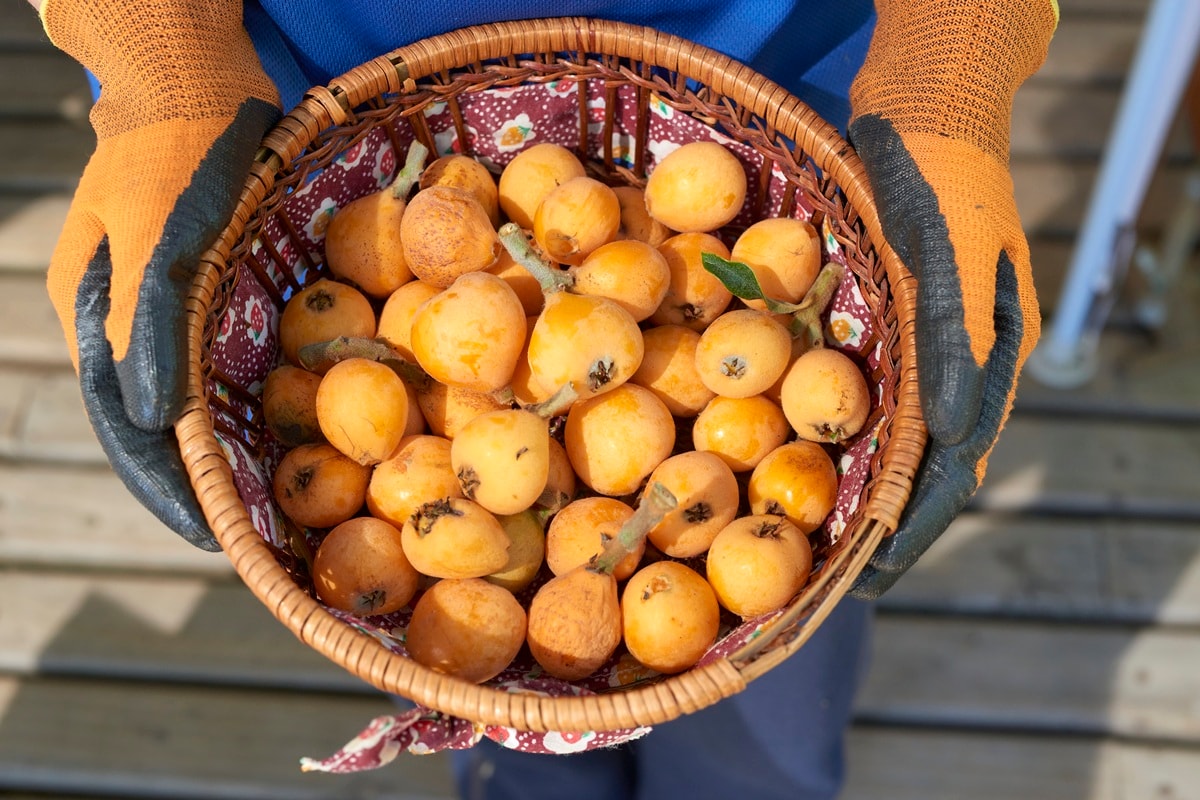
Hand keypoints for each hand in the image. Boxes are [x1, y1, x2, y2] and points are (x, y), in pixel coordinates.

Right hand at [42, 0, 279, 547]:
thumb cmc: (178, 150)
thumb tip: (145, 419)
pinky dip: (248, 399)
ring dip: (223, 449)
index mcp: (96, 318)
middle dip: (198, 481)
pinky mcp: (205, 286)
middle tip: (252, 534)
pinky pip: (225, 358)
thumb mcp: (157, 235)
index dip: (168, 485)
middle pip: (156, 423)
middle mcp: (124, 322)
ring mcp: (164, 305)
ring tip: (271, 498)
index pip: (126, 424)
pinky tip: (285, 425)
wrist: (195, 77)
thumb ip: (146, 324)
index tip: (212, 536)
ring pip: (190, 396)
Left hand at [845, 0, 1056, 598]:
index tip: (871, 576)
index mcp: (989, 358)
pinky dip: (836, 429)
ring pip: (892, 433)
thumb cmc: (939, 177)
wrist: (922, 105)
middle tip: (830, 573)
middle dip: (882, 521)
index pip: (954, 463)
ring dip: (858, 484)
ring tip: (813, 531)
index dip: (914, 525)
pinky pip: (862, 389)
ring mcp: (920, 341)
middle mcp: (956, 360)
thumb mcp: (952, 258)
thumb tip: (953, 442)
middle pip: (923, 461)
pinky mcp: (885, 318)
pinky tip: (797, 449)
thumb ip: (957, 345)